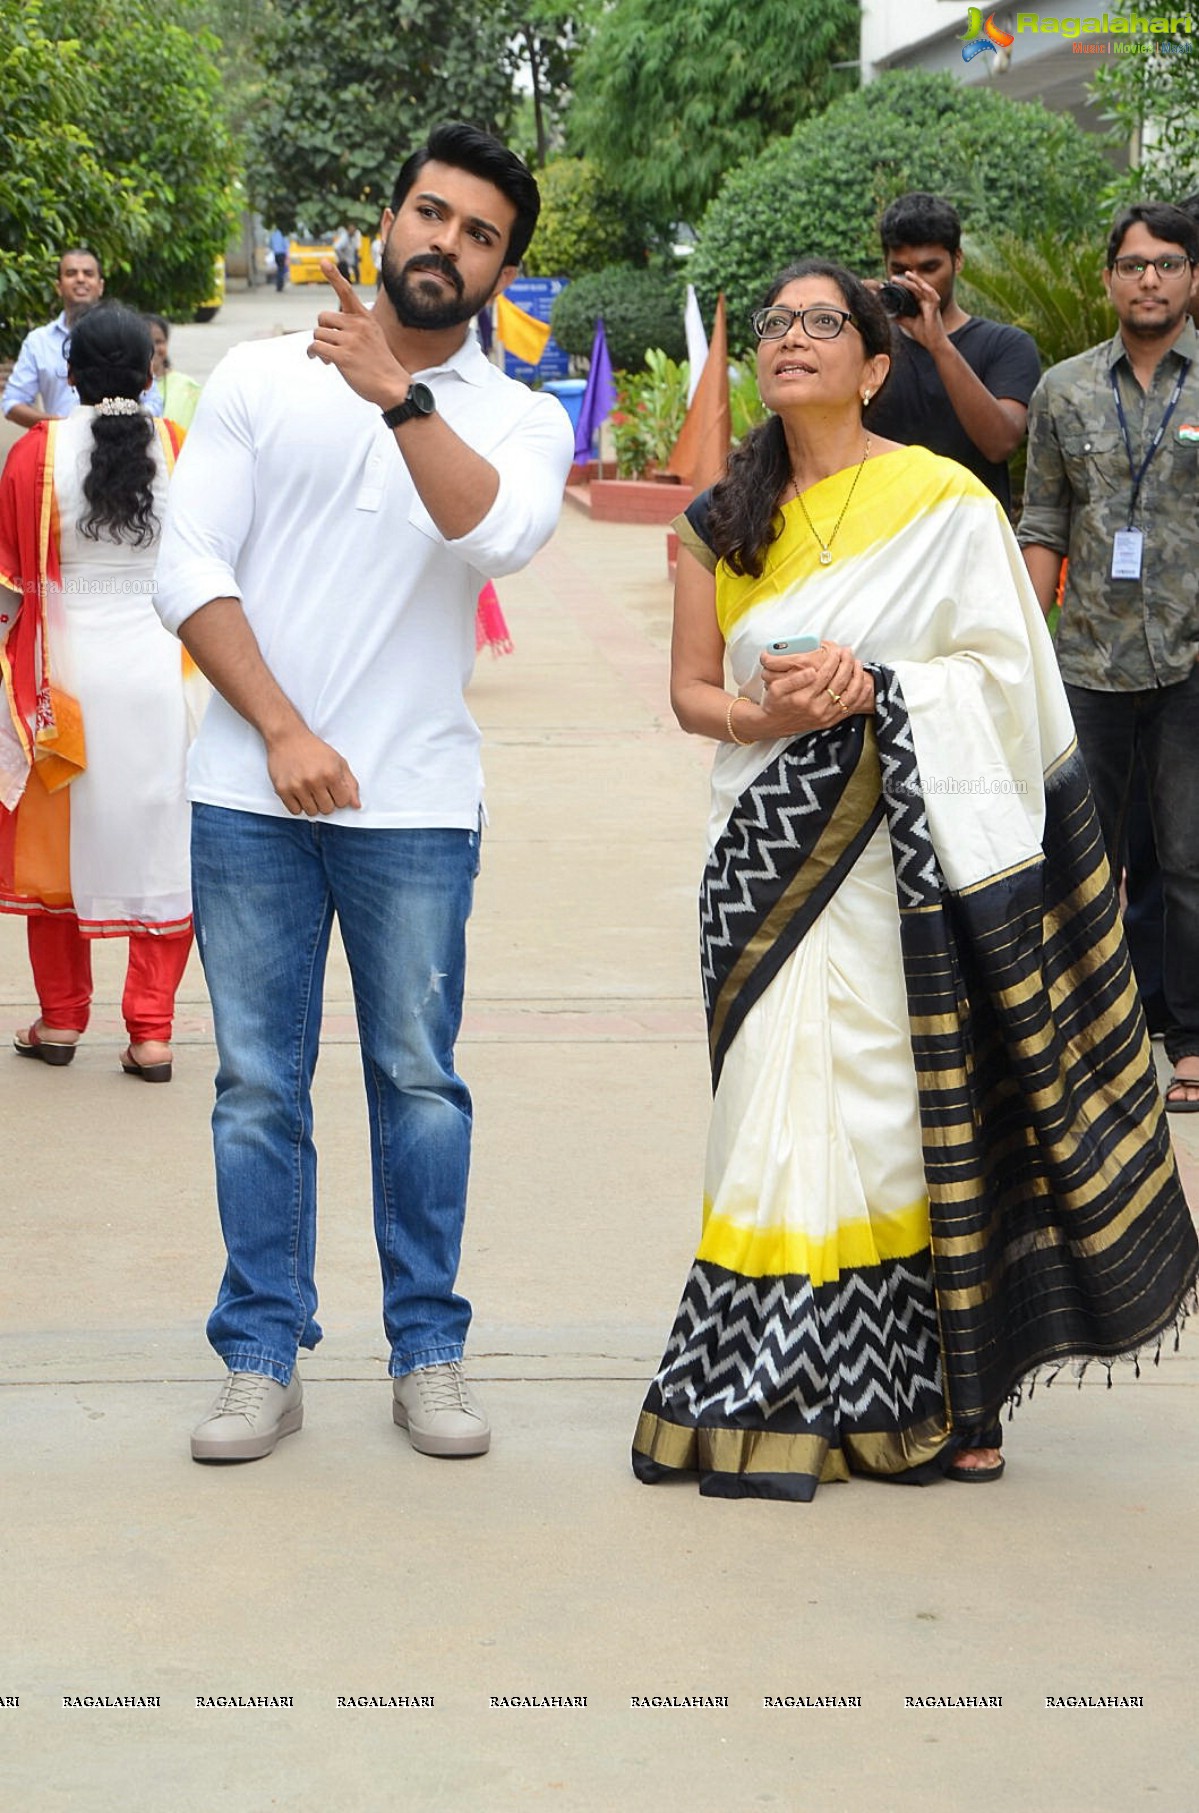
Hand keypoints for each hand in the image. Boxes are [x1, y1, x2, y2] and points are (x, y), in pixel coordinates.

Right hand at [266, 725, 361, 815]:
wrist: (288, 738)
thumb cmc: (314, 749)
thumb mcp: (338, 761)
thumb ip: (350, 784)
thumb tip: (356, 805)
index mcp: (331, 773)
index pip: (342, 802)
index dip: (340, 797)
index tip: (334, 790)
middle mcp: (314, 781)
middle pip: (327, 810)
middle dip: (326, 802)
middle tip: (320, 789)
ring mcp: (297, 786)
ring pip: (311, 812)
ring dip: (312, 804)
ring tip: (309, 790)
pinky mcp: (282, 789)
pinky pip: (295, 811)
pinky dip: (298, 805)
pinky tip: (299, 793)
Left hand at [306, 260, 410, 408]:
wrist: (392, 385)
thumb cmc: (379, 362)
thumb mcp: (372, 336)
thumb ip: (353, 327)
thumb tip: (327, 330)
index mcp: (365, 318)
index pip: (347, 292)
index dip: (334, 276)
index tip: (324, 261)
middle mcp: (357, 325)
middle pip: (323, 317)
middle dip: (323, 331)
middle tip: (330, 344)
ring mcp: (350, 341)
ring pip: (318, 333)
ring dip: (319, 345)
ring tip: (329, 357)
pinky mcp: (343, 357)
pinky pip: (316, 347)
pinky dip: (314, 353)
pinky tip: (323, 361)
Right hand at [759, 642, 871, 731]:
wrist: (774, 725)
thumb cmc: (775, 702)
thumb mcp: (776, 688)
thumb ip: (794, 679)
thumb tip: (811, 670)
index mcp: (804, 698)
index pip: (825, 674)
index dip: (833, 660)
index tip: (836, 650)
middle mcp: (817, 709)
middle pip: (839, 682)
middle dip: (846, 663)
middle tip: (848, 651)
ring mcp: (826, 716)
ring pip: (849, 695)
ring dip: (856, 677)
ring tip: (857, 662)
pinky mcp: (830, 721)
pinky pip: (850, 707)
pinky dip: (860, 695)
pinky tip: (865, 683)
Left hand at [886, 270, 946, 351]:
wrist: (933, 343)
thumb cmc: (923, 334)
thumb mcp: (907, 323)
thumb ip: (899, 317)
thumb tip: (887, 312)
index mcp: (920, 303)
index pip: (910, 291)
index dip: (901, 286)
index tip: (890, 283)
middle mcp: (926, 301)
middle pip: (915, 287)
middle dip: (905, 281)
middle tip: (893, 277)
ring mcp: (931, 303)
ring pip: (923, 288)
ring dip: (915, 281)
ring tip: (906, 274)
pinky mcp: (935, 308)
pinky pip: (933, 296)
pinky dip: (928, 289)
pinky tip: (922, 285)